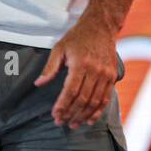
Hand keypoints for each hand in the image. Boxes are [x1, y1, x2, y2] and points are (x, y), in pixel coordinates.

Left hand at [33, 15, 116, 129]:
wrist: (101, 26)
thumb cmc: (77, 37)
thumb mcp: (59, 48)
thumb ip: (50, 67)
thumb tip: (38, 84)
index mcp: (80, 64)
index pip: (70, 91)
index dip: (62, 105)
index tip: (55, 115)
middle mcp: (95, 70)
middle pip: (82, 99)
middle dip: (71, 114)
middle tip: (62, 123)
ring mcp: (106, 74)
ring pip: (95, 101)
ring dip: (83, 116)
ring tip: (73, 124)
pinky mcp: (112, 76)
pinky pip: (106, 98)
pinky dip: (98, 111)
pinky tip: (90, 119)